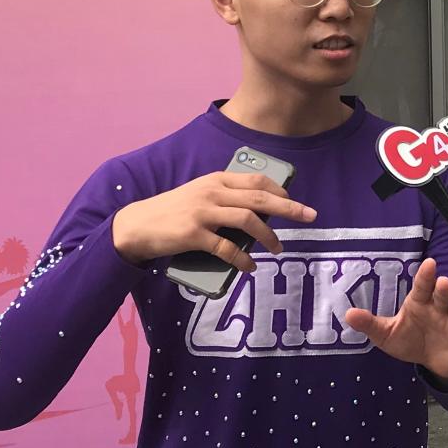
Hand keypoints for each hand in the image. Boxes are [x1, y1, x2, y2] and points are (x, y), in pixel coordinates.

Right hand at [111, 172, 315, 268]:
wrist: (137, 225)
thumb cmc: (172, 212)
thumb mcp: (199, 195)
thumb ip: (224, 198)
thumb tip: (257, 212)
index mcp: (216, 180)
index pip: (256, 180)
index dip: (280, 190)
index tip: (295, 202)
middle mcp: (213, 192)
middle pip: (260, 197)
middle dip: (289, 207)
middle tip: (310, 216)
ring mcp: (203, 212)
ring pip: (248, 220)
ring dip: (268, 236)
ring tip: (279, 250)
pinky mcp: (194, 234)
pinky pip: (226, 248)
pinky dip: (242, 259)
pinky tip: (250, 268)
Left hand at [341, 259, 447, 381]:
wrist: (432, 364)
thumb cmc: (410, 342)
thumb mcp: (387, 335)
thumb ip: (370, 324)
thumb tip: (348, 314)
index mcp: (420, 303)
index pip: (423, 286)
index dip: (426, 275)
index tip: (429, 264)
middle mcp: (439, 308)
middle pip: (442, 295)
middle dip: (443, 289)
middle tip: (442, 283)